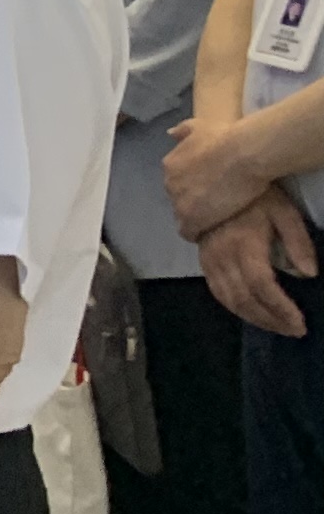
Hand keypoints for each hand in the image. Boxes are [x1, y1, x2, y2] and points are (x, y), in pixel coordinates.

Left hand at [165, 116, 265, 239]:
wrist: (243, 154)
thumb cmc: (226, 138)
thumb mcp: (201, 127)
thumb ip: (183, 131)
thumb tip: (170, 133)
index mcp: (170, 164)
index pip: (176, 182)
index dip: (192, 188)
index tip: (208, 189)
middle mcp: (169, 184)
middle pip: (179, 199)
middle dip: (194, 203)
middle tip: (216, 204)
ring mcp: (179, 202)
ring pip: (183, 216)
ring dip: (197, 218)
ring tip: (217, 218)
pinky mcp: (191, 219)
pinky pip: (189, 232)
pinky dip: (199, 233)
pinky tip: (213, 230)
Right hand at [202, 192, 314, 338]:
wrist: (213, 183)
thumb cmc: (256, 197)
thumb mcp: (284, 211)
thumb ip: (298, 242)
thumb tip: (309, 274)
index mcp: (245, 244)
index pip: (262, 284)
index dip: (280, 308)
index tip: (300, 322)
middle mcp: (223, 256)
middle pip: (244, 298)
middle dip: (270, 319)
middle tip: (293, 331)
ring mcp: (209, 260)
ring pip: (229, 300)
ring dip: (254, 318)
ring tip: (277, 327)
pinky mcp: (203, 262)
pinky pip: (217, 292)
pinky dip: (235, 308)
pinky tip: (252, 313)